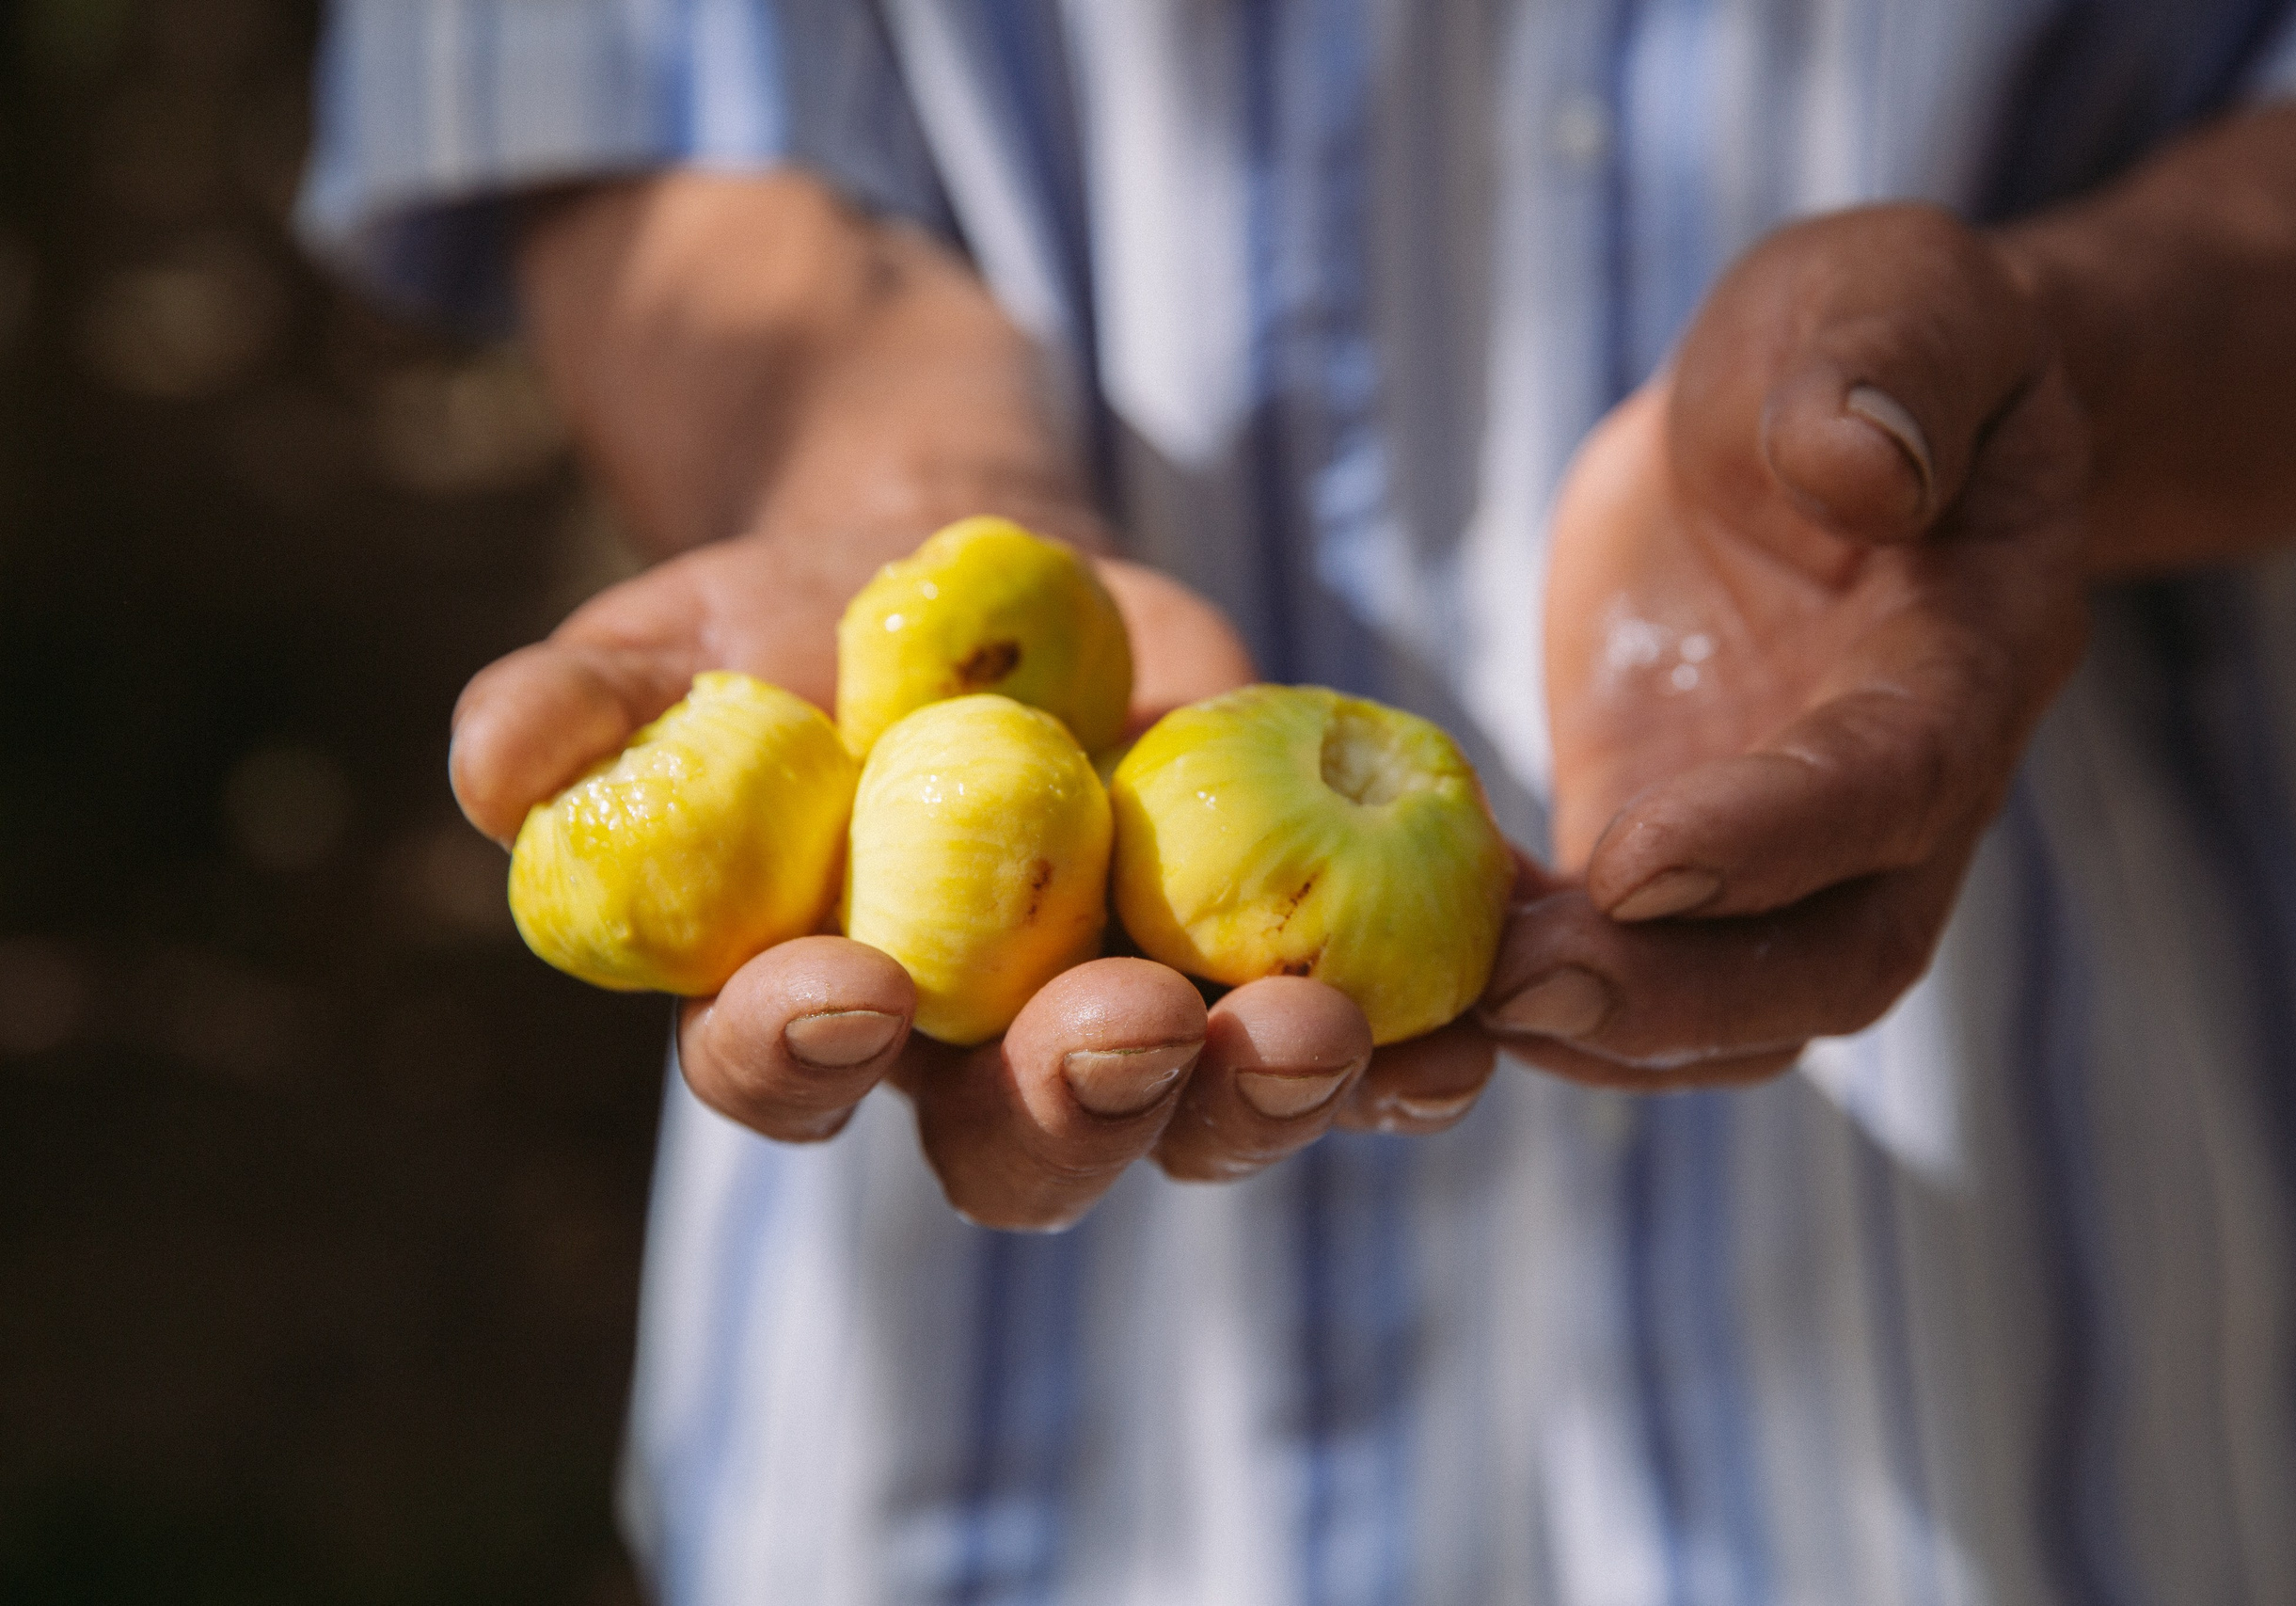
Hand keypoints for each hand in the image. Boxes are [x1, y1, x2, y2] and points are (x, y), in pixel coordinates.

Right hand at [452, 518, 1492, 1227]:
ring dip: (1266, 1092)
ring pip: (1201, 1115)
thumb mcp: (671, 641)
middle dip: (1080, 1104)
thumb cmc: (785, 630)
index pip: (785, 1071)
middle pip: (1022, 1146)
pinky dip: (1416, 1037)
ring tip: (1323, 1027)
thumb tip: (496, 770)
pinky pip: (1350, 1033)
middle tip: (1134, 1030)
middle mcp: (976, 1058)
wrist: (970, 584)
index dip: (802, 1050)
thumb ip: (580, 709)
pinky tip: (1477, 1011)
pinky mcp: (1264, 956)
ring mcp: (1138, 1018)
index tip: (845, 985)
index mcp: (811, 1007)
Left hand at [1478, 205, 2090, 1087]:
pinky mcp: (1667, 845)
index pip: (1896, 784)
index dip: (1775, 840)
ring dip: (1595, 1029)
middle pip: (1827, 964)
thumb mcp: (1889, 297)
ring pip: (1728, 1009)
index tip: (1635, 860)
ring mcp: (1783, 847)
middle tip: (1516, 992)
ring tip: (1448, 1013)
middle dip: (1677, 998)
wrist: (1813, 414)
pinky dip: (1530, 988)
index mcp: (1969, 658)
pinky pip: (1623, 966)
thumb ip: (1890, 366)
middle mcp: (1896, 793)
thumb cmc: (1864, 338)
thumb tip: (1862, 468)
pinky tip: (1420, 974)